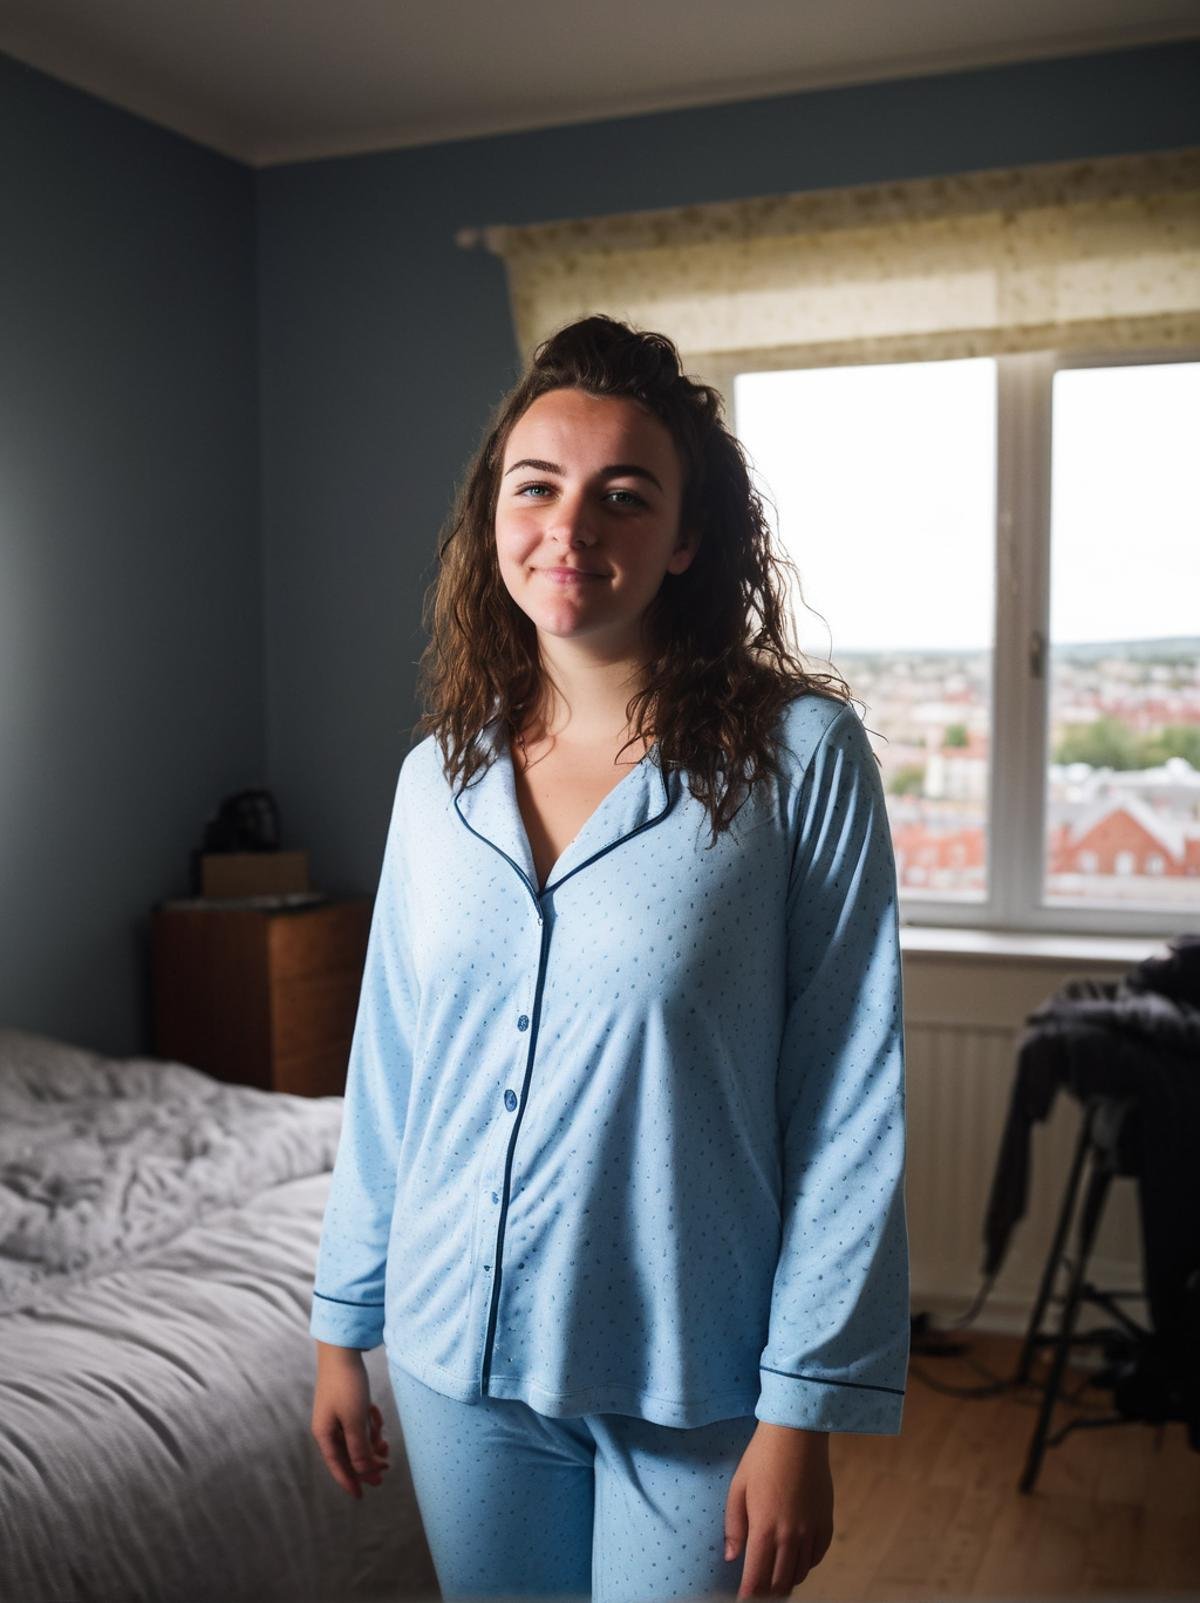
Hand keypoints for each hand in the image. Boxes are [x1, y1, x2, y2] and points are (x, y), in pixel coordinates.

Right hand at [311, 1341, 390, 1498]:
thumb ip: (359, 1448)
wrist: (342, 1350)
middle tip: (388, 1467)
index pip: (338, 1466)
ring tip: (385, 1442)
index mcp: (325, 1434)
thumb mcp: (355, 1420)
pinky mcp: (346, 1404)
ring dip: (371, 1442)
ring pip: (357, 1439)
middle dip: (368, 1461)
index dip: (350, 1482)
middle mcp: (328, 1427)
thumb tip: (363, 1472)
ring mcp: (337, 1415)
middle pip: (349, 1454)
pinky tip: (377, 1416)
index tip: (361, 1497)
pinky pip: (360, 1423)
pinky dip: (370, 1423)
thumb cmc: (346, 1385)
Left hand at [724, 1422, 833, 1596]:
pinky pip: (817, 1557)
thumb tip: (732, 1557)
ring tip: (775, 1579)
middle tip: (758, 1592)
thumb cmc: (761, 1458)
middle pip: (780, 1583)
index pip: (756, 1579)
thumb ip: (734, 1527)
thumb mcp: (738, 1488)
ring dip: (786, 1581)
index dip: (749, 1596)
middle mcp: (790, 1537)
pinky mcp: (826, 1522)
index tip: (744, 1600)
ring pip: (799, 1573)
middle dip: (767, 1594)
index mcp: (764, 1530)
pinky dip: (805, 1565)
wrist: (797, 1435)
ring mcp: (811, 1531)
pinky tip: (796, 1560)